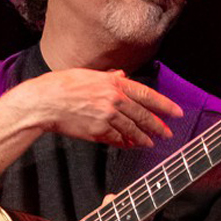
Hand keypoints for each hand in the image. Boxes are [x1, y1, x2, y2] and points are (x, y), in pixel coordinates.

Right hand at [15, 68, 182, 148]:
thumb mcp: (88, 74)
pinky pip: (116, 139)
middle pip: (143, 115)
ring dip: (143, 138)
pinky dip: (124, 143)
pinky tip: (130, 145)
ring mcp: (106, 117)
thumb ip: (108, 76)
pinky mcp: (97, 131)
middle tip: (168, 133)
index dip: (164, 105)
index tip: (177, 113)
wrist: (44, 102)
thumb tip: (122, 75)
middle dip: (158, 126)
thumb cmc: (62, 85)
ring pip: (132, 130)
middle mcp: (113, 99)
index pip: (146, 94)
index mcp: (113, 83)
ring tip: (151, 143)